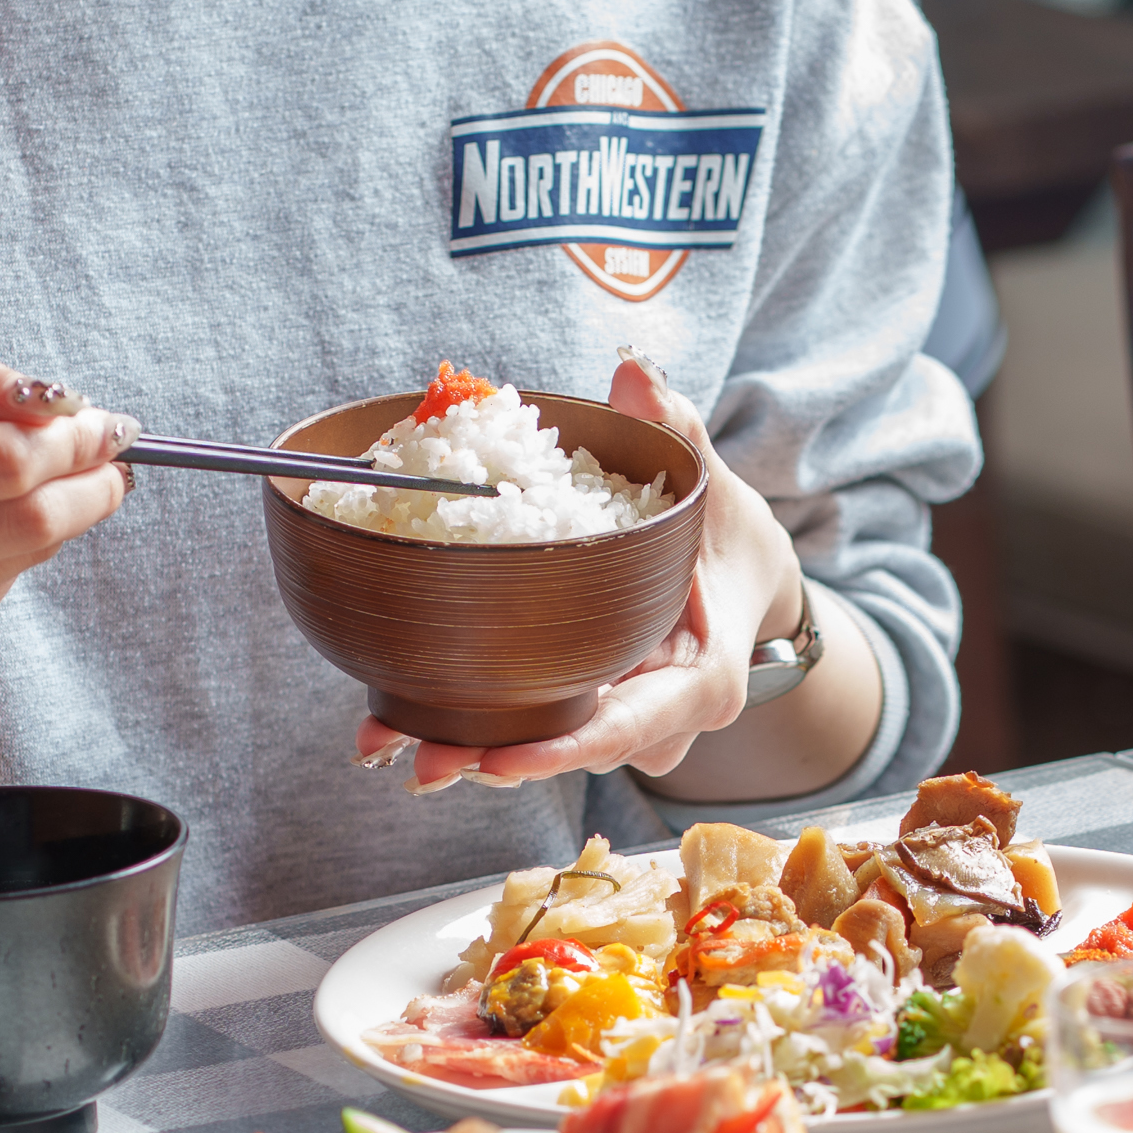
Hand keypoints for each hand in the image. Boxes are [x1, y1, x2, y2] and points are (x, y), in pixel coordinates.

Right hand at [0, 337, 131, 675]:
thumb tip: (51, 399)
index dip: (63, 435)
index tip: (93, 412)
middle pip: (23, 521)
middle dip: (85, 474)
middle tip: (107, 442)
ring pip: (25, 555)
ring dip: (69, 506)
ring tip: (67, 472)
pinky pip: (3, 584)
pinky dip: (17, 543)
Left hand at [362, 357, 801, 792]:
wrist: (743, 580)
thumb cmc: (728, 535)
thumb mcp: (713, 487)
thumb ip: (676, 430)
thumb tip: (632, 371)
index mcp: (701, 680)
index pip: (630, 727)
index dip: (564, 748)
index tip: (498, 759)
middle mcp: (662, 720)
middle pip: (573, 751)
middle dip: (496, 761)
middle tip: (422, 760)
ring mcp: (623, 725)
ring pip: (545, 750)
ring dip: (468, 753)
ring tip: (389, 745)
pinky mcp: (588, 715)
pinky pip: (533, 732)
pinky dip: (473, 733)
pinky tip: (400, 728)